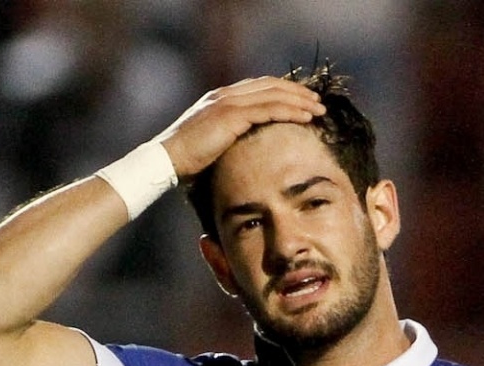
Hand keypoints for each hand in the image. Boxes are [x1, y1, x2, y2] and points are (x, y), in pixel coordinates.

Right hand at [154, 77, 325, 179]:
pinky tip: (306, 117)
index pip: (258, 87)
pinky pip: (269, 109)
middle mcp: (225, 95)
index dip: (282, 91)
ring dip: (299, 101)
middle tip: (316, 102)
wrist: (165, 161)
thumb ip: (226, 139)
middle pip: (270, 85)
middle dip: (296, 92)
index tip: (300, 100)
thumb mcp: (209, 145)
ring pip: (274, 95)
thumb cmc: (184, 161)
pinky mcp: (231, 115)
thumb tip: (244, 152)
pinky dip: (291, 111)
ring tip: (318, 109)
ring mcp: (228, 102)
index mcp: (219, 98)